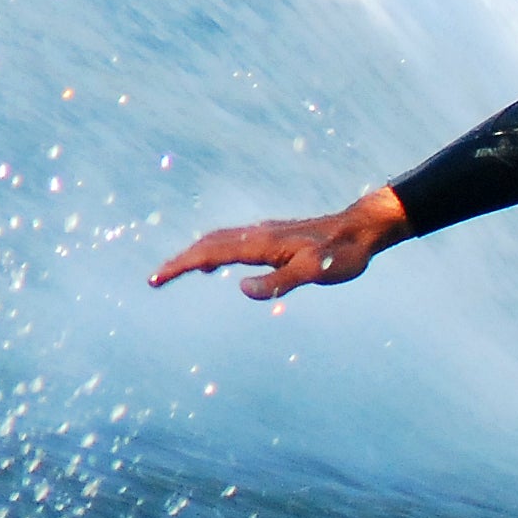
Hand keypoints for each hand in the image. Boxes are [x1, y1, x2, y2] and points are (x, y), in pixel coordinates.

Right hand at [150, 186, 410, 300]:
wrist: (364, 228)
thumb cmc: (344, 253)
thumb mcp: (316, 272)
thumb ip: (279, 281)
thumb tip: (241, 289)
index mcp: (262, 243)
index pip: (210, 252)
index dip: (181, 266)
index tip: (156, 279)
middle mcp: (259, 234)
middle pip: (208, 244)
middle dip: (179, 261)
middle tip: (154, 280)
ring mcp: (265, 233)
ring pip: (219, 240)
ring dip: (194, 255)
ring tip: (175, 273)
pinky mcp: (274, 236)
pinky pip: (233, 241)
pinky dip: (214, 251)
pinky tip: (215, 265)